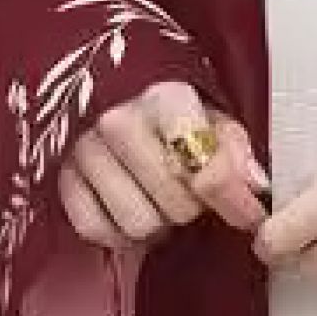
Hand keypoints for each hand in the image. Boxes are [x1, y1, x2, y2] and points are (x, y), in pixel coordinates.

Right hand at [59, 80, 269, 249]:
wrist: (109, 84)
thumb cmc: (168, 104)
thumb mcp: (211, 112)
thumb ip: (234, 147)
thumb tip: (255, 185)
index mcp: (164, 98)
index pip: (204, 169)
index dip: (234, 201)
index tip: (250, 216)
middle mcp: (118, 121)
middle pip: (174, 204)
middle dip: (194, 207)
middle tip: (194, 193)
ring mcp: (83, 150)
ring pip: (138, 224)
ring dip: (159, 222)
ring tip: (162, 199)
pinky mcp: (61, 178)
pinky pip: (96, 230)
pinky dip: (120, 232)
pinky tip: (132, 207)